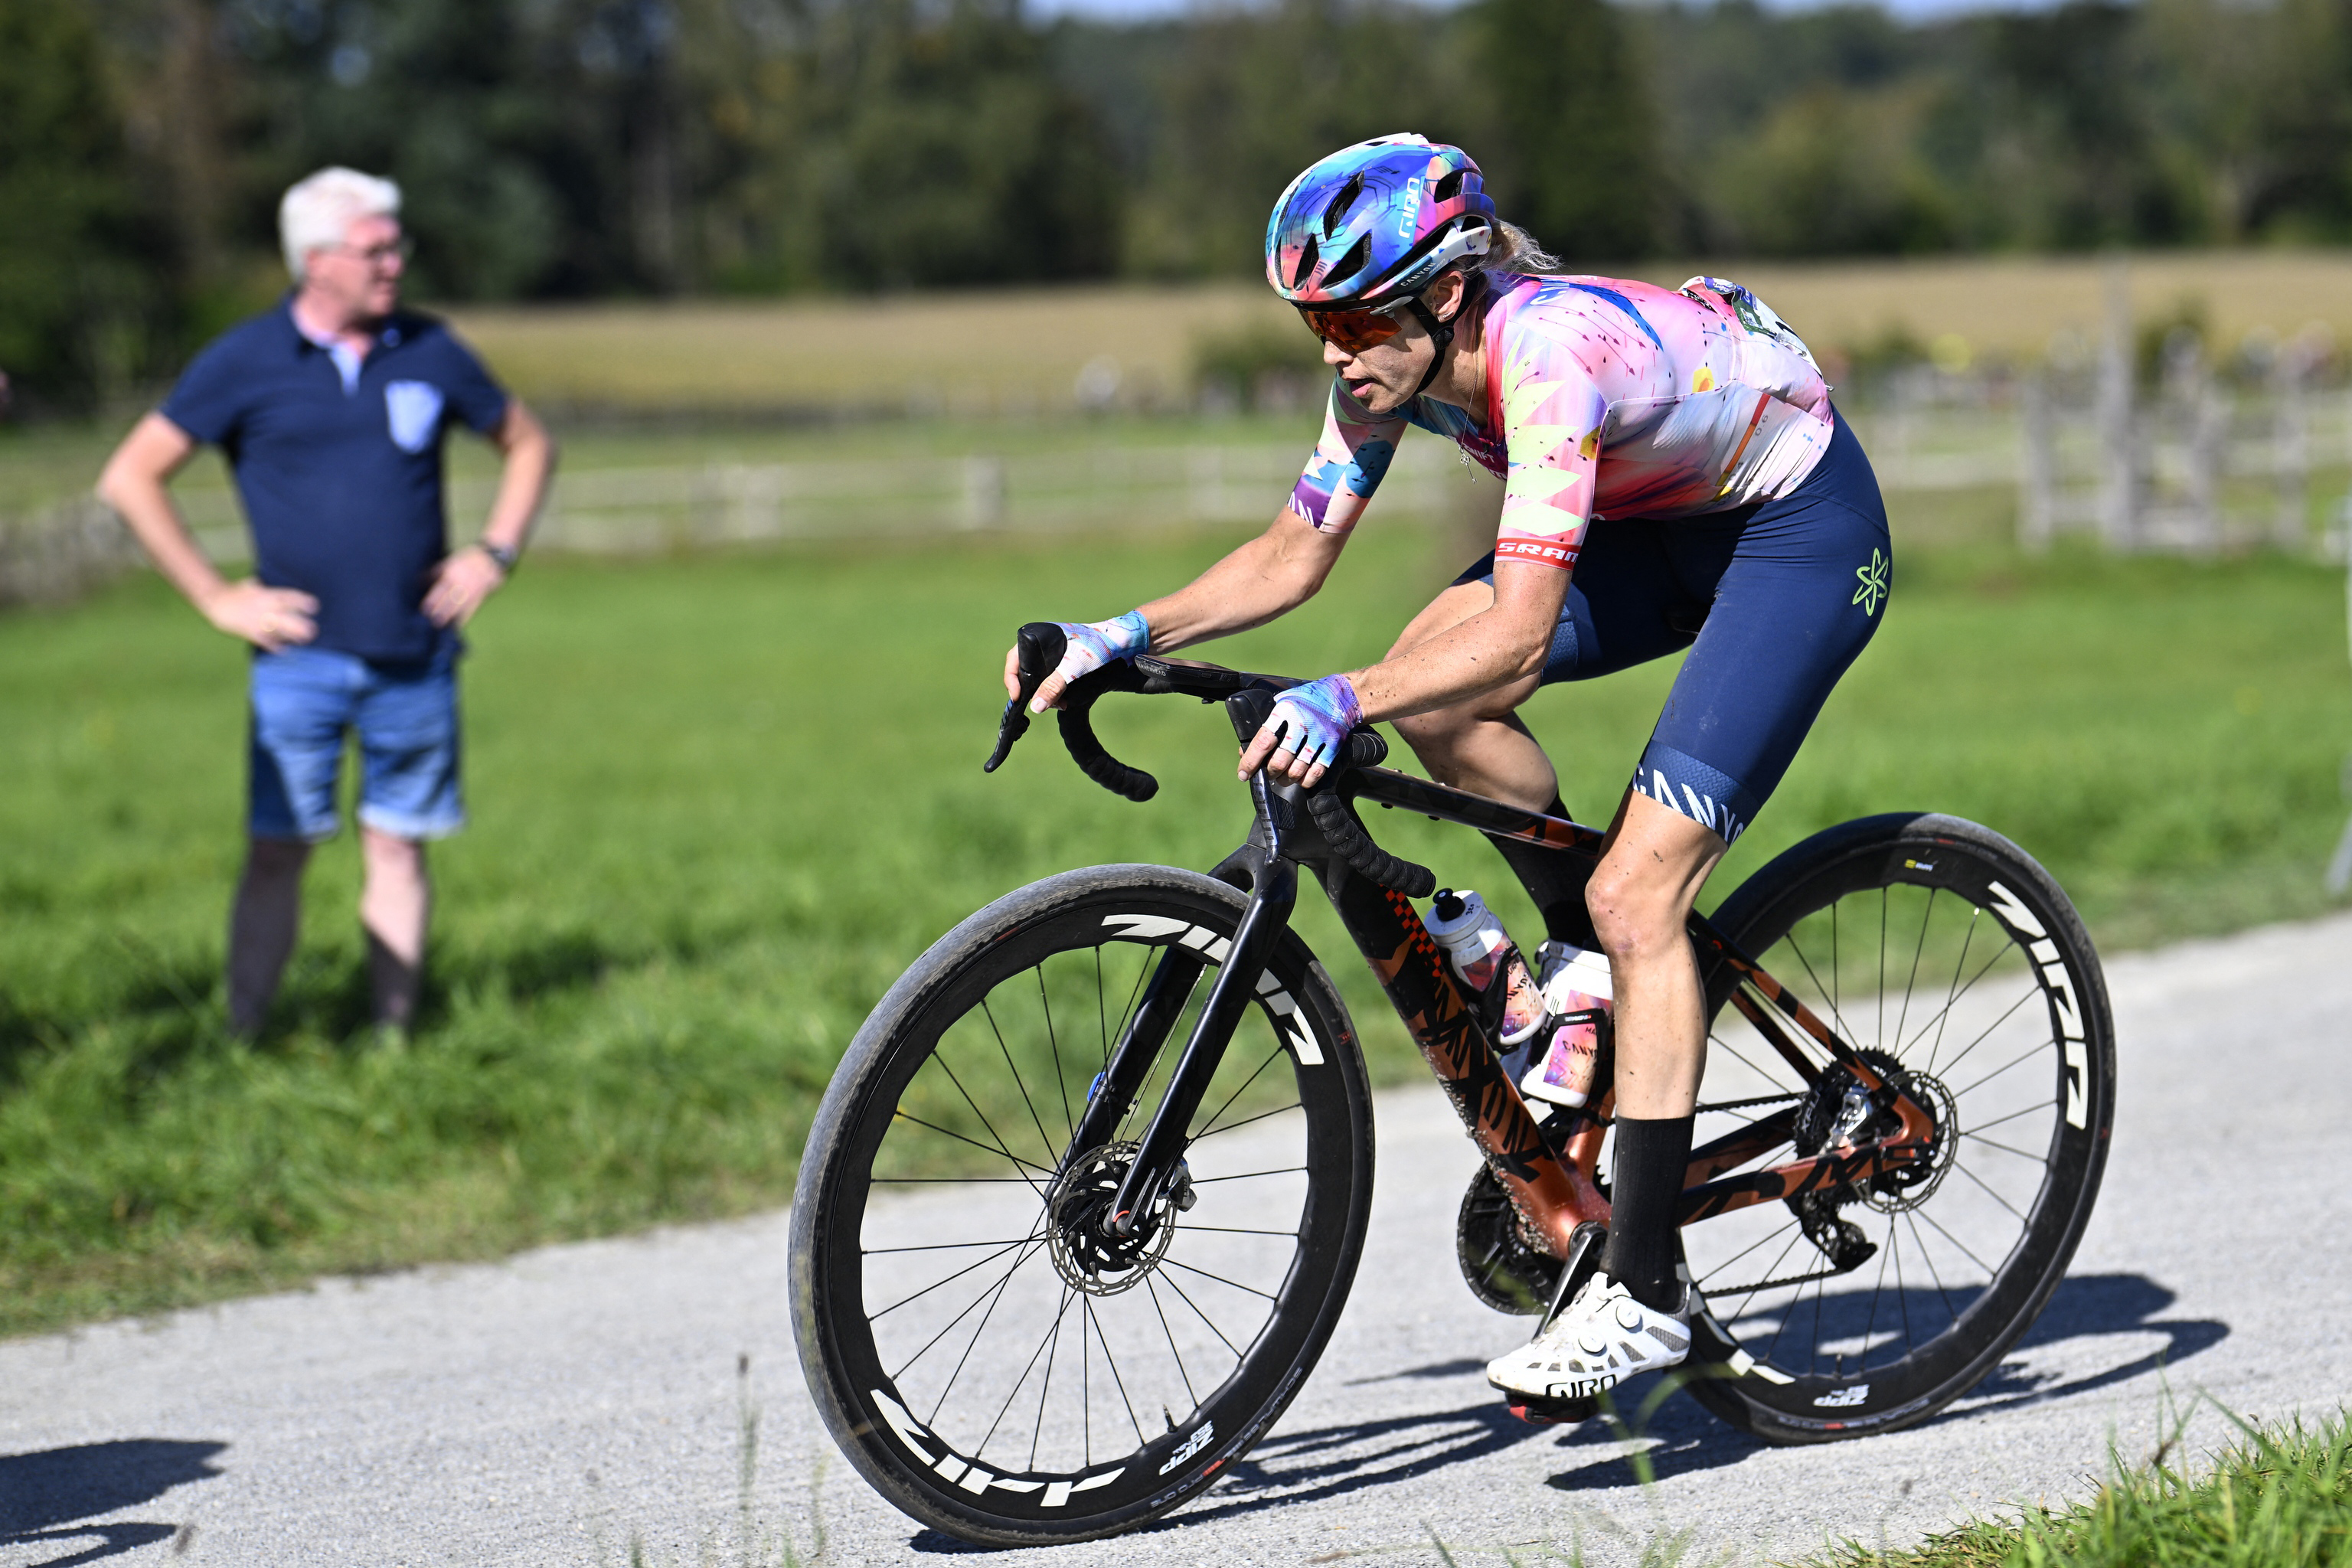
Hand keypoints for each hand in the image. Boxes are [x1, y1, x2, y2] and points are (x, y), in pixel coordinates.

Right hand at [200, 579, 318, 651]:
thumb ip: (267, 588)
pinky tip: (283, 650)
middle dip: (300, 624)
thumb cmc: (237, 592)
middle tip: (313, 629)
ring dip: (291, 636)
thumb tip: (277, 586)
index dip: (301, 601)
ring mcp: (257, 621)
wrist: (217, 602)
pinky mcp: (250, 631)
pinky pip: (264, 640)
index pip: (288, 597)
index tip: (314, 606)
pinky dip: (274, 646)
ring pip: (278, 630)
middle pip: (285, 616)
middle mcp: (264, 608)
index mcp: (266, 594)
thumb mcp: (252, 585)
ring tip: (303, 640)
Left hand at [423, 545, 506, 627]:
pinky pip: (472, 609)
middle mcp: (462, 584)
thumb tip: (420, 581)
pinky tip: (458, 625)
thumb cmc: (466, 560)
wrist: (490, 560)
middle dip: (441, 611)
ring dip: (451, 616)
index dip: (432, 600)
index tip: (424, 610)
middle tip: (432, 621)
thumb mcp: (449, 561)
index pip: (440, 590)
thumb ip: (436, 572)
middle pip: (450, 600)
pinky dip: (465, 618)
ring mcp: (472, 591)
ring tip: (442, 626)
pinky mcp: (480, 596)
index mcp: (452, 574)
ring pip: (460, 606)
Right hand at [1003, 611, 1150, 711]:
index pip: (1014, 659)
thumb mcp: (1074, 668)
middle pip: (1025, 671)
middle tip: (1043, 705)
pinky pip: (1051, 681)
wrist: (1123, 642)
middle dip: (1032, 691)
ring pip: (1039, 679)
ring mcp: (1053, 655)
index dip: (1012, 679)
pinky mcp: (1064, 664)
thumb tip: (1035, 707)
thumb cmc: (1099, 647)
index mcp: (1040, 637)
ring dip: (1045, 694)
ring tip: (1059, 704)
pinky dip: (1055, 692)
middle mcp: (1043, 645)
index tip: (1018, 698)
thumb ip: (1054, 687)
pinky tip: (1064, 701)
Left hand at [1238, 673, 1362, 788]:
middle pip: (1279, 761)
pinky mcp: (1333, 745)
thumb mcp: (1282, 703)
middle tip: (1269, 774)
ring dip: (1286, 779)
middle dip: (1270, 772)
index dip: (1250, 761)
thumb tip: (1244, 752)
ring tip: (1283, 778)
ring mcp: (1319, 735)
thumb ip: (1265, 726)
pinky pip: (1316, 772)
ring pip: (1296, 770)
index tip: (1243, 774)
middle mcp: (1301, 723)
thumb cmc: (1305, 701)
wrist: (1339, 696)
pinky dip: (1306, 781)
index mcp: (1285, 711)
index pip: (1263, 741)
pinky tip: (1301, 779)